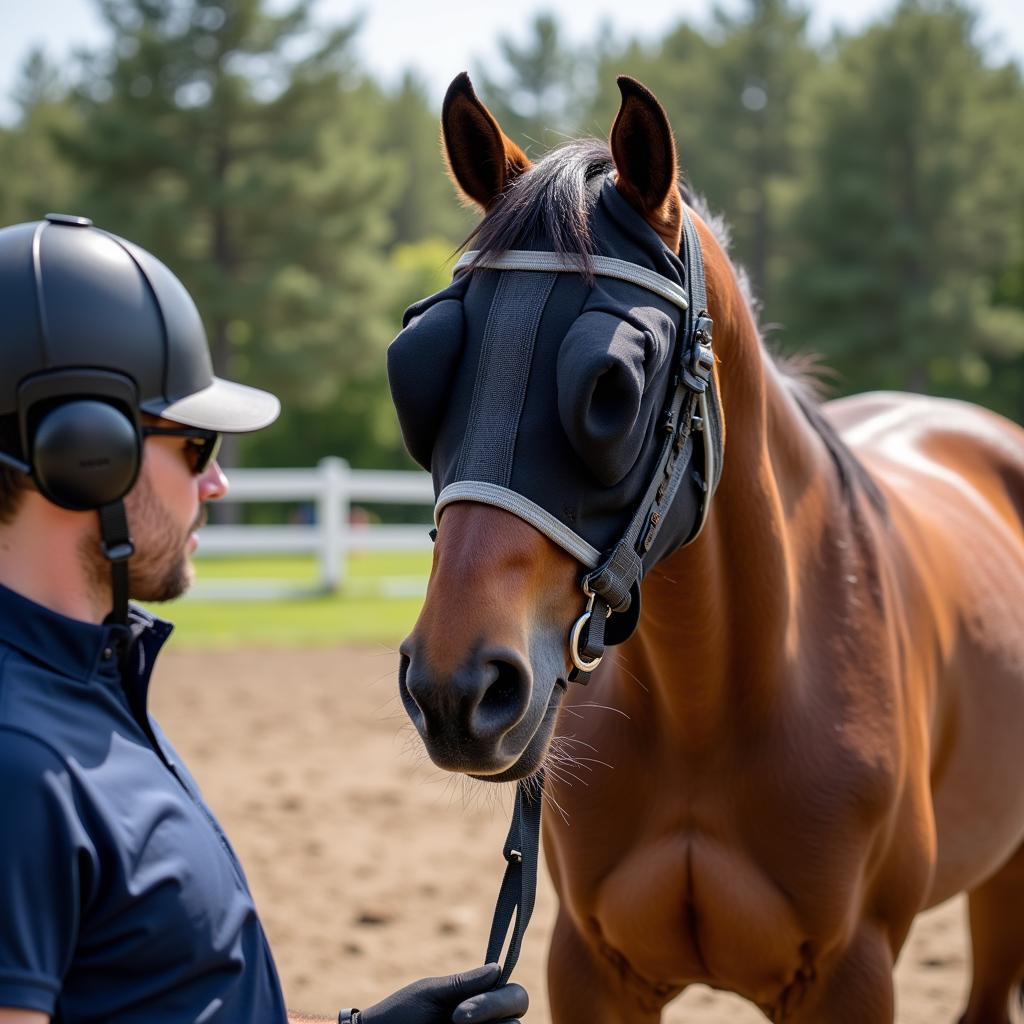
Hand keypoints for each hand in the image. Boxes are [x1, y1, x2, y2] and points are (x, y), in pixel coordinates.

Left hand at [355, 963, 527, 1022]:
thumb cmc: (399, 1016)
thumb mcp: (430, 994)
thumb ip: (464, 984)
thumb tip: (498, 968)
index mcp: (478, 1000)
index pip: (514, 995)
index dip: (498, 999)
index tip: (461, 1009)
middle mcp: (485, 1022)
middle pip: (518, 1012)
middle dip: (492, 1009)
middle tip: (455, 1020)